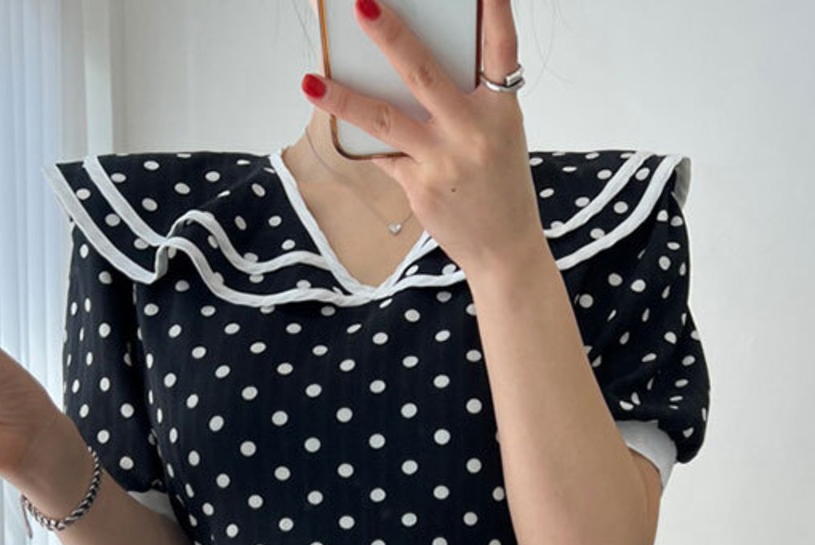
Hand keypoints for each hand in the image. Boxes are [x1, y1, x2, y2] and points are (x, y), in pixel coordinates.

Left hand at [303, 0, 543, 276]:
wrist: (504, 250)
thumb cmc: (499, 184)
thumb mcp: (498, 134)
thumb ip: (464, 102)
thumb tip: (406, 68)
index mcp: (501, 110)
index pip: (500, 49)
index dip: (493, 10)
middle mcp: (472, 132)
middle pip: (424, 75)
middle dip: (391, 37)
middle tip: (359, 5)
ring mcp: (443, 161)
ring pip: (386, 120)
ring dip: (345, 98)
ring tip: (310, 80)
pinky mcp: (419, 188)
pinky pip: (383, 153)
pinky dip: (361, 136)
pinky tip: (335, 116)